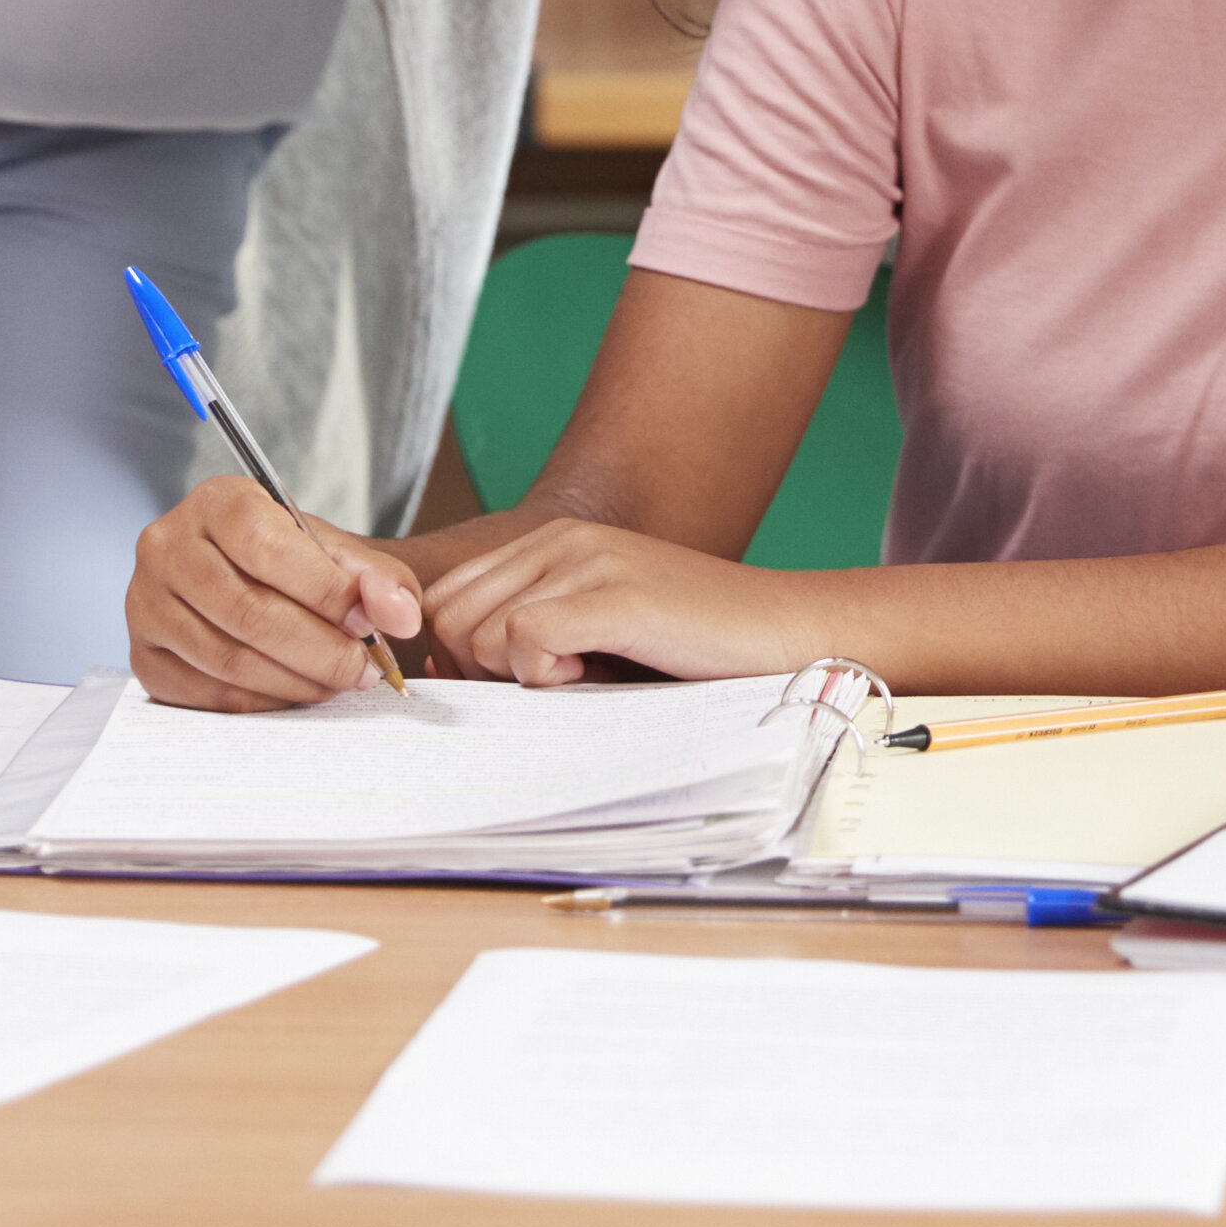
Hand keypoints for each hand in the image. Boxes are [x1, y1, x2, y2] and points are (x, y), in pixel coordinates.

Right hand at [125, 476, 425, 712]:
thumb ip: (377, 578)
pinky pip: (207, 694)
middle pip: (248, 612)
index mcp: (217, 503)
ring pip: (228, 659)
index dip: (325, 594)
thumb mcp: (337, 553)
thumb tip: (399, 616)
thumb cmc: (294, 565)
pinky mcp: (143, 657)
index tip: (371, 626)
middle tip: (364, 671)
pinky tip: (296, 692)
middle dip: (320, 650)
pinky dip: (262, 702)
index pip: (266, 549)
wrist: (254, 585)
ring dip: (296, 682)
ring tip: (338, 683)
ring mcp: (145, 604)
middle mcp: (167, 547)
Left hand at [420, 515, 836, 688]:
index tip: (512, 686)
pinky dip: (545, 676)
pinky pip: (524, 641)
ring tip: (584, 675)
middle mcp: (562, 540)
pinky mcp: (616, 595)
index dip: (457, 657)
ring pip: (477, 634)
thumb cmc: (691, 648)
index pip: (441, 600)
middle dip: (479, 671)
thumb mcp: (595, 632)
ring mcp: (589, 562)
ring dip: (518, 676)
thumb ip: (526, 637)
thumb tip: (442, 672)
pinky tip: (594, 676)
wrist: (784, 634)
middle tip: (550, 685)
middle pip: (446, 619)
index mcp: (551, 543)